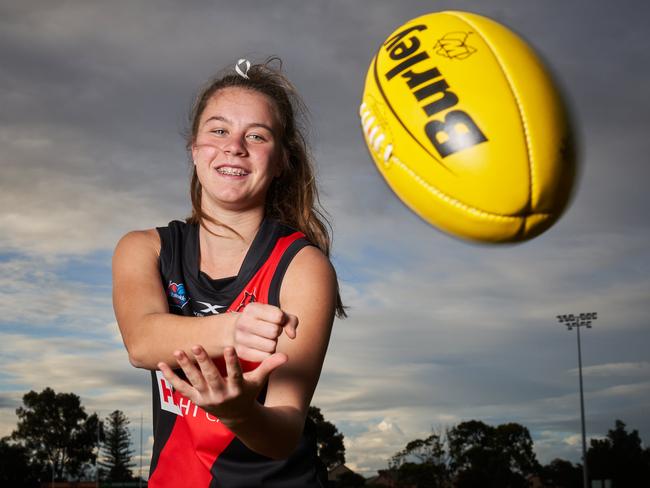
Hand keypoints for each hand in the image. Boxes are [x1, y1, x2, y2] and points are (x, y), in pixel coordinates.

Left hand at [157, 345, 286, 422]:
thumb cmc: (248, 393)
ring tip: (177, 351)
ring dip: (185, 366)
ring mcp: (206, 398)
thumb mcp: (259, 381)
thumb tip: (286, 355)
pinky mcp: (195, 400)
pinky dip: (170, 377)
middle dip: (203, 362)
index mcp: (237, 388)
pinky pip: (181, 388)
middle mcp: (220, 394)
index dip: (232, 361)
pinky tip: (160, 366)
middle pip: (210, 377)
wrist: (236, 417)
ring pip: (194, 381)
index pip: (235, 374)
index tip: (230, 347)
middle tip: (196, 346)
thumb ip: (269, 366)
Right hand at [232, 302, 297, 361]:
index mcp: (252, 309)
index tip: (275, 320)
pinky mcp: (242, 352)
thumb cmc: (262, 321)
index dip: (281, 320)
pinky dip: (268, 353)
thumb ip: (290, 320)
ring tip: (265, 338)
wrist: (237, 330)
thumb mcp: (275, 314)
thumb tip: (292, 335)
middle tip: (270, 331)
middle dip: (277, 332)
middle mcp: (243, 322)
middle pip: (274, 331)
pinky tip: (262, 347)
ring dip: (273, 344)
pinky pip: (266, 357)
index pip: (278, 316)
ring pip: (271, 346)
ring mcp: (240, 338)